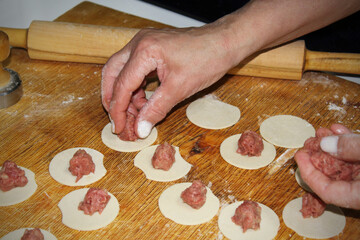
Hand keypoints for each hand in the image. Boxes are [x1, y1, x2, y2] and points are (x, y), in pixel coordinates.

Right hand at [101, 25, 249, 137]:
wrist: (224, 43)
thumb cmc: (207, 59)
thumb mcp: (180, 89)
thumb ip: (156, 109)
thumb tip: (140, 128)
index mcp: (145, 50)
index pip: (122, 84)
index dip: (117, 109)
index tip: (118, 127)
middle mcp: (139, 43)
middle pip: (112, 73)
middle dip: (112, 98)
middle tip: (117, 119)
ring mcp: (145, 44)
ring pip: (122, 71)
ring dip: (125, 94)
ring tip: (134, 114)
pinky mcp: (151, 49)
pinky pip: (135, 69)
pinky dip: (136, 87)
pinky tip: (143, 102)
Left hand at [295, 124, 359, 208]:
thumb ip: (351, 149)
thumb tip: (325, 144)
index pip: (326, 191)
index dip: (309, 173)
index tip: (300, 156)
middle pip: (335, 177)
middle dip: (320, 155)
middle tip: (311, 141)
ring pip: (347, 165)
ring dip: (334, 146)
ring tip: (324, 132)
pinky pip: (358, 159)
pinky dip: (349, 145)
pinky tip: (339, 131)